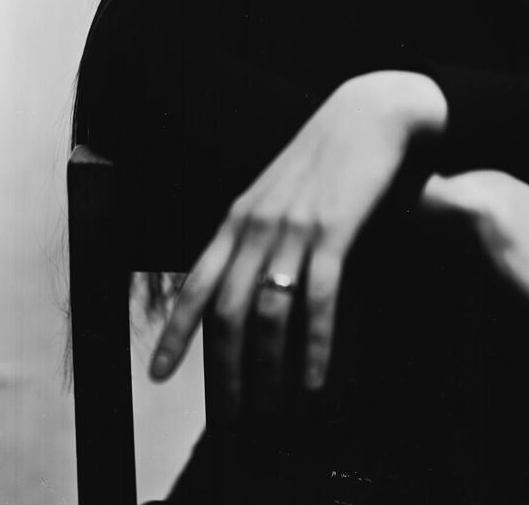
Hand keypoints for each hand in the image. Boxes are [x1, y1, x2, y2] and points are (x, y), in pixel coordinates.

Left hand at [149, 70, 446, 419]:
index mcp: (239, 216)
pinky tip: (314, 378)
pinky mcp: (334, 229)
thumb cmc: (329, 155)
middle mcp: (257, 224)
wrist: (372, 111)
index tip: (157, 376)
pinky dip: (314, 345)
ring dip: (268, 368)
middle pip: (226, 311)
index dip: (175, 333)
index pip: (195, 282)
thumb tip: (248, 285)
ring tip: (274, 408)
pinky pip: (318, 298)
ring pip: (266, 312)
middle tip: (231, 417)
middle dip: (224, 371)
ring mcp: (294, 227)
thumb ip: (259, 231)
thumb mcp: (279, 189)